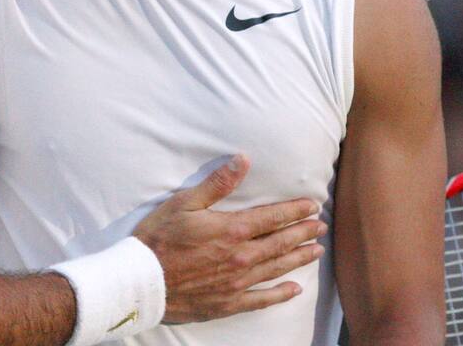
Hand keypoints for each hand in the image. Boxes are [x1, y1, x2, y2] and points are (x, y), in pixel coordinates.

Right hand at [132, 155, 325, 323]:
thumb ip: (217, 183)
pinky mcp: (229, 302)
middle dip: (303, 233)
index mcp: (232, 230)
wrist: (142, 280)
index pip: (273, 217)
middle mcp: (242, 257)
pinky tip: (294, 290)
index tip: (312, 206)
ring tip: (316, 251)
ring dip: (298, 258)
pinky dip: (280, 294)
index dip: (295, 211)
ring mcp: (237, 282)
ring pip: (277, 268)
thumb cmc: (159, 238)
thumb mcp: (185, 202)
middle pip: (281, 243)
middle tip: (320, 227)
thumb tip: (243, 160)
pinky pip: (262, 299)